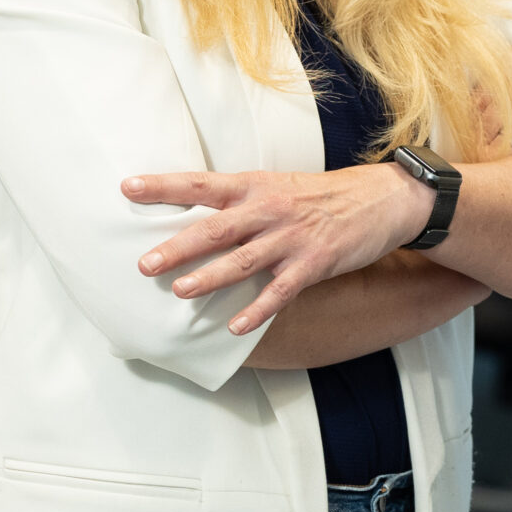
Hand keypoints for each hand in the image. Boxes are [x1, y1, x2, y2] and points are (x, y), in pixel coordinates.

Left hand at [128, 164, 431, 333]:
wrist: (384, 198)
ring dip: (210, 277)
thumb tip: (194, 220)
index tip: (127, 187)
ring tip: (180, 292)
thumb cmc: (324, 195)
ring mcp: (292, 238)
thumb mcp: (279, 186)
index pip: (201, 183)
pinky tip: (236, 327)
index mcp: (256, 186)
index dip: (163, 186)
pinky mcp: (315, 263)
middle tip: (144, 263)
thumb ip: (241, 203)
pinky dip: (257, 310)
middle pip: (216, 227)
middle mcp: (270, 210)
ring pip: (243, 260)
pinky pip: (280, 292)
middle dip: (178, 246)